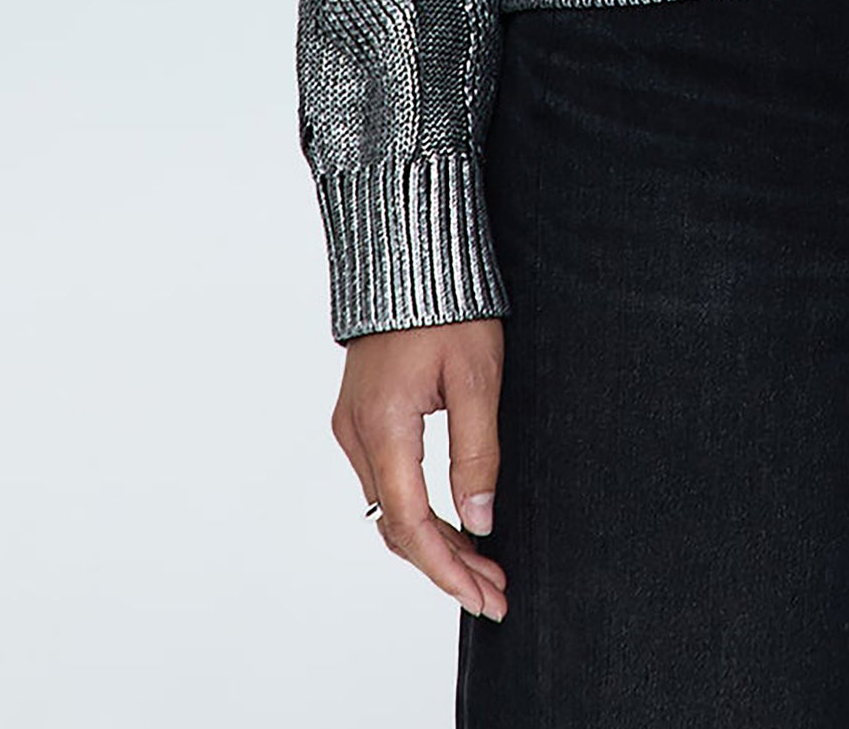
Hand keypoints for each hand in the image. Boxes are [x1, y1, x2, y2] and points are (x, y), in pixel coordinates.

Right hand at [331, 318, 508, 621]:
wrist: (410, 251)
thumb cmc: (448, 306)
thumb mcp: (477, 378)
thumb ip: (476, 454)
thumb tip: (479, 522)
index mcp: (384, 429)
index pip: (413, 526)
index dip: (448, 571)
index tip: (484, 598)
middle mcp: (357, 435)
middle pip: (399, 526)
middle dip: (447, 565)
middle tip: (494, 592)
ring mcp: (353, 426)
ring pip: (391, 508)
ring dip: (434, 542)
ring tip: (483, 566)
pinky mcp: (361, 415)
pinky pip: (387, 482)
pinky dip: (419, 510)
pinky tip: (453, 522)